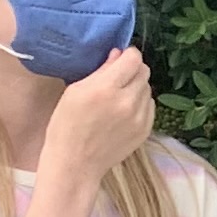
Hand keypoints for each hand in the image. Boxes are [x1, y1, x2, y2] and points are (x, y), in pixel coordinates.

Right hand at [37, 46, 154, 182]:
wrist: (75, 162)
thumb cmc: (67, 124)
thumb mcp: (75, 91)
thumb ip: (101, 70)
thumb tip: (118, 54)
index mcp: (106, 89)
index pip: (133, 58)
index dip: (127, 55)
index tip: (119, 58)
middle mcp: (127, 102)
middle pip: (144, 72)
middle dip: (132, 70)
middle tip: (118, 77)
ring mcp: (139, 118)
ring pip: (148, 88)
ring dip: (136, 87)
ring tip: (118, 96)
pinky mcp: (145, 130)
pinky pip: (149, 106)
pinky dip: (140, 103)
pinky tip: (124, 111)